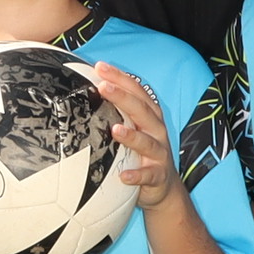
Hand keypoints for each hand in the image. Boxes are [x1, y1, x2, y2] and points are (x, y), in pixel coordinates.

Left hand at [88, 63, 178, 208]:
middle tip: (103, 87)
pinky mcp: (158, 175)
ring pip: (146, 142)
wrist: (164, 185)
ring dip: (131, 136)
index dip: (120, 78)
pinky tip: (123, 176)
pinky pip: (147, 175)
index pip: (136, 91)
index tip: (100, 67)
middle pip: (141, 110)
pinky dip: (136, 175)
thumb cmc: (142, 152)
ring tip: (115, 130)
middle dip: (123, 97)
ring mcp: (158, 153)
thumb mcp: (133, 128)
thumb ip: (116, 112)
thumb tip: (88, 92)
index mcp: (149, 116)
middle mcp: (156, 131)